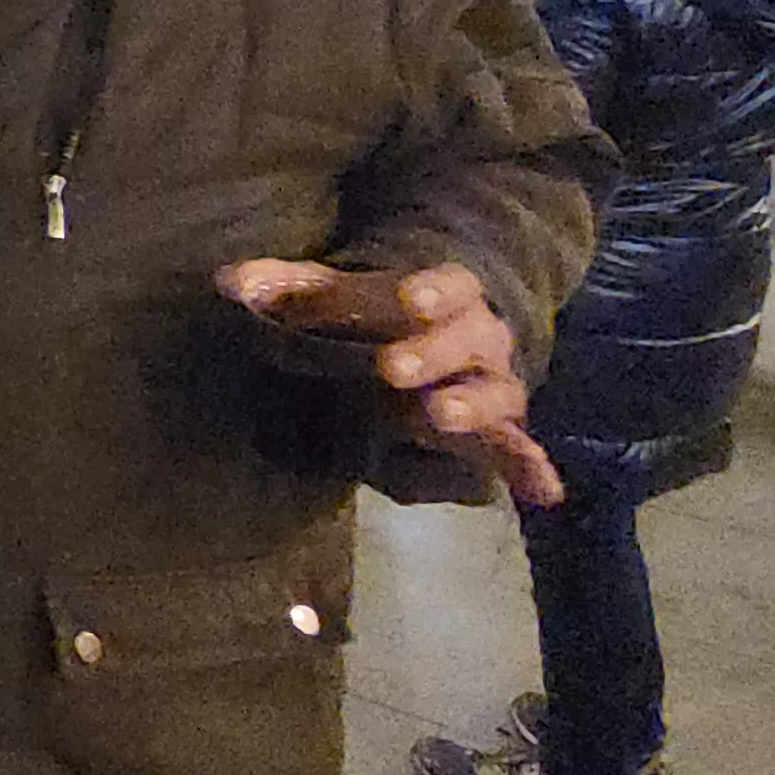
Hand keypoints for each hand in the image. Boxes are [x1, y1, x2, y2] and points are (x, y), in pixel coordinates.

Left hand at [215, 260, 565, 507]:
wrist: (429, 338)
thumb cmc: (373, 311)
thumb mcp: (331, 293)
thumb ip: (283, 286)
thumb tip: (230, 282)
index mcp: (445, 294)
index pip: (451, 284)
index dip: (432, 290)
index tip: (408, 300)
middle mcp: (480, 337)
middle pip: (469, 339)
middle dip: (432, 353)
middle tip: (390, 369)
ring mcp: (491, 387)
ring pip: (496, 393)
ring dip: (472, 405)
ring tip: (439, 416)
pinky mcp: (494, 435)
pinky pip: (518, 450)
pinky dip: (532, 468)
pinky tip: (544, 492)